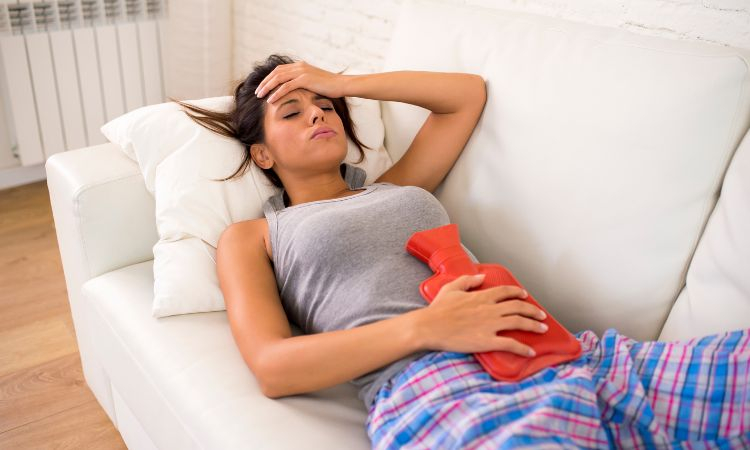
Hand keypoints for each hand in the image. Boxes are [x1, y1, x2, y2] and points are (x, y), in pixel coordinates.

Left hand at [255, 61, 345, 102]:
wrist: (342, 85)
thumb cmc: (330, 87)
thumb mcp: (314, 83)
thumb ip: (304, 84)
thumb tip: (297, 92)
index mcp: (300, 66)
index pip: (279, 70)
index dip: (269, 78)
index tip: (262, 87)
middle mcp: (299, 66)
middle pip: (276, 73)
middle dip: (264, 82)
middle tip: (257, 92)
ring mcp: (302, 72)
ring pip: (278, 78)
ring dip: (267, 87)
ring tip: (259, 96)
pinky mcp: (305, 79)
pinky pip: (286, 86)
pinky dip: (277, 93)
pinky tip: (270, 100)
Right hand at [414, 274, 547, 355]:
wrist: (429, 327)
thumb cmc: (437, 309)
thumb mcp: (451, 288)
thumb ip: (468, 280)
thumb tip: (482, 276)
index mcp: (481, 296)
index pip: (506, 292)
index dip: (518, 293)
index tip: (525, 295)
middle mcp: (489, 309)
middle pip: (518, 307)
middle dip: (533, 310)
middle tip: (541, 315)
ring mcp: (489, 325)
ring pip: (519, 323)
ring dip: (534, 325)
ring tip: (543, 328)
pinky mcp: (487, 341)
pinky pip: (510, 344)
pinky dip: (523, 348)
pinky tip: (531, 351)